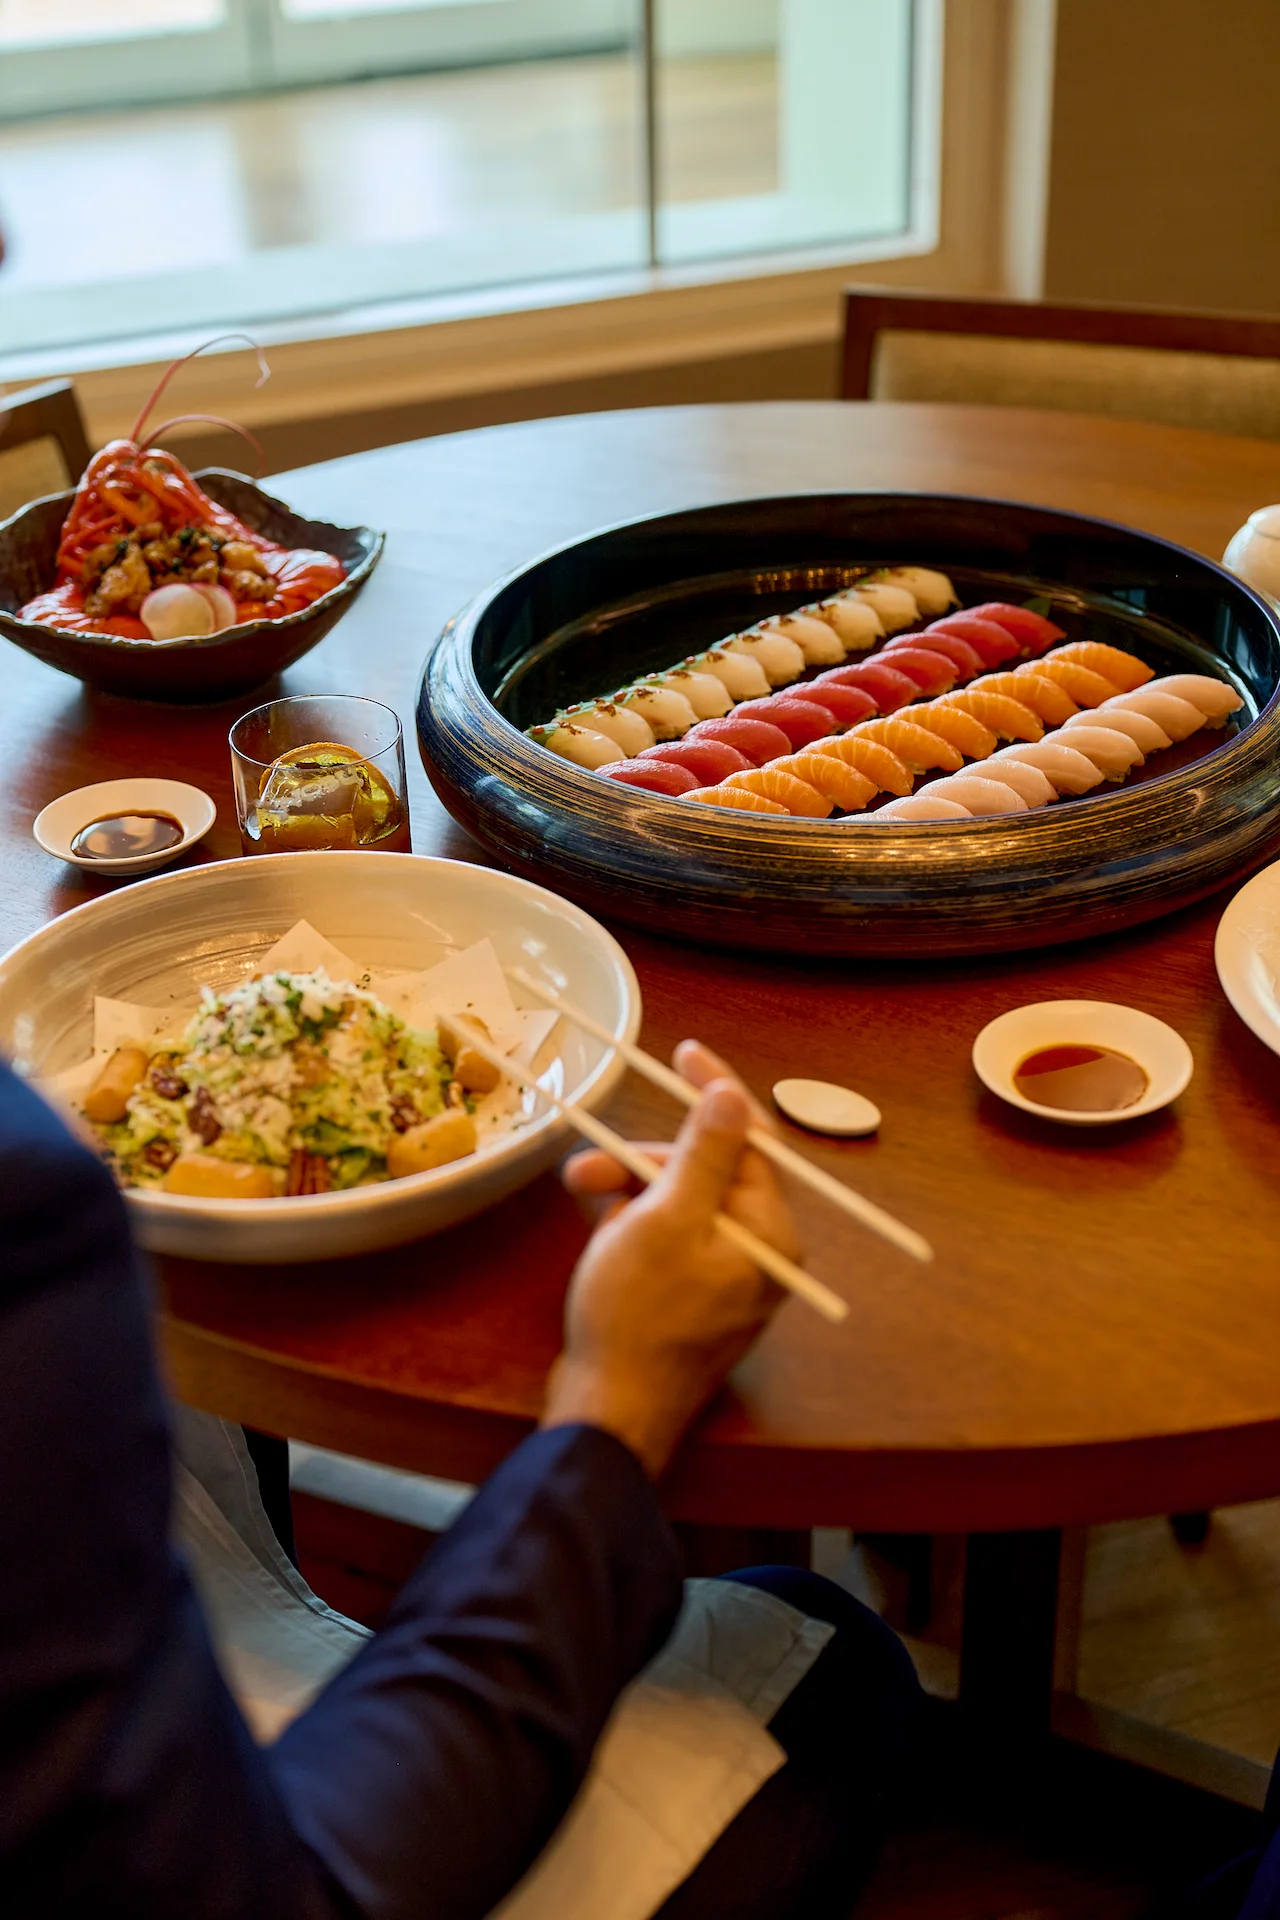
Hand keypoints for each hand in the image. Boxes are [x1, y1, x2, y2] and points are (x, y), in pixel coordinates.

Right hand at [542, 1042, 800, 1478]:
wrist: (608, 1411)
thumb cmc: (637, 1315)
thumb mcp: (666, 1218)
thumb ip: (703, 1153)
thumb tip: (733, 1095)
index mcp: (771, 1233)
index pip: (752, 1140)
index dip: (716, 1091)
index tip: (683, 1053)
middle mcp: (760, 1254)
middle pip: (709, 1172)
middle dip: (649, 1160)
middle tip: (588, 1165)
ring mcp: (726, 1279)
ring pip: (681, 1203)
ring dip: (631, 1191)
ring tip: (584, 1202)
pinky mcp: (691, 1299)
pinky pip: (668, 1239)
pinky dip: (633, 1226)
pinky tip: (601, 1237)